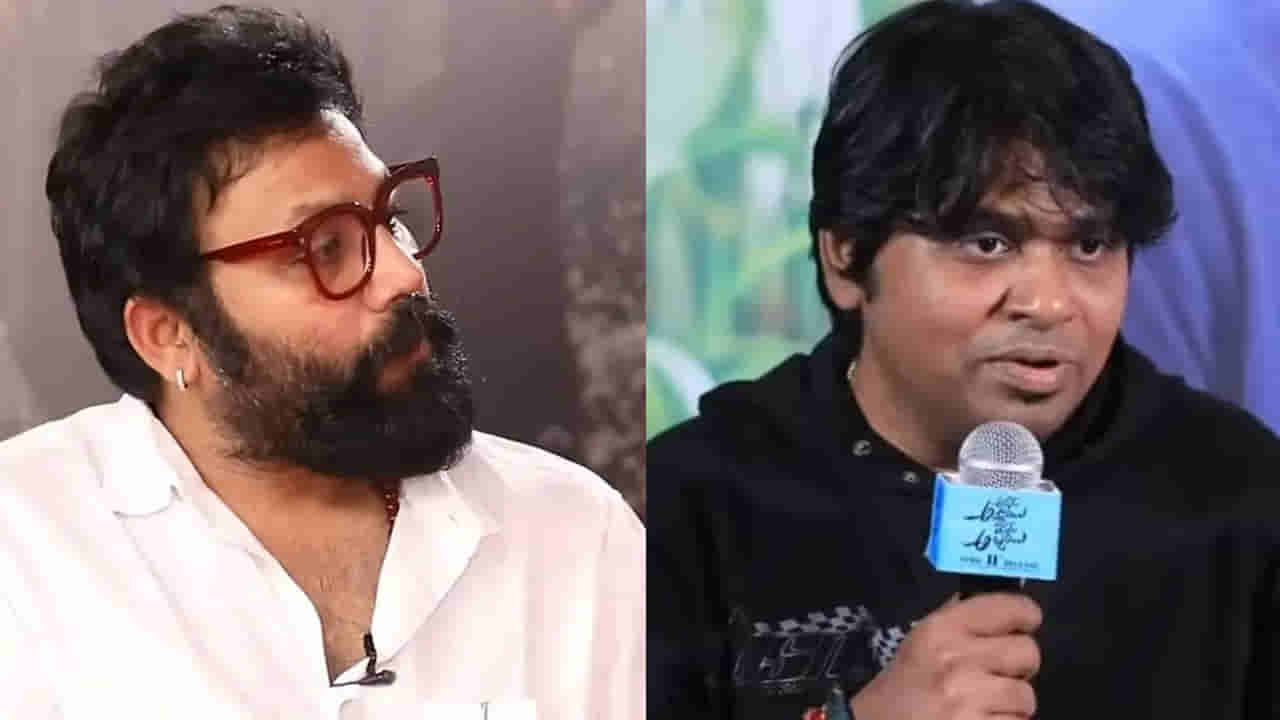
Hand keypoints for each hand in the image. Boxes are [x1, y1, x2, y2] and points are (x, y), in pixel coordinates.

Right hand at [849, 593, 1041, 718]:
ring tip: (985, 704)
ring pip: (1025, 696)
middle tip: (997, 674)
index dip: (1024, 617)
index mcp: (943, 628)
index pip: (1011, 608)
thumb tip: (1001, 602)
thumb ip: (959, 618)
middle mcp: (957, 659)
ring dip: (1011, 704)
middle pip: (1027, 652)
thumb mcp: (923, 640)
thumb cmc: (905, 683)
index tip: (1023, 626)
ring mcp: (968, 698)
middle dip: (1018, 666)